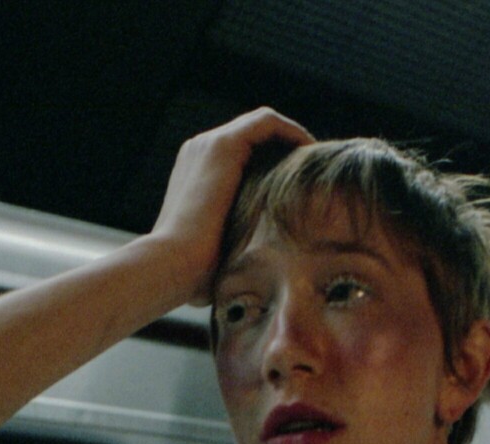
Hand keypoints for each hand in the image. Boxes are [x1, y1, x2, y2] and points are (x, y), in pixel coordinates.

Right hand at [148, 108, 315, 306]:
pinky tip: (311, 153)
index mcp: (197, 173)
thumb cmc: (194, 273)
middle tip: (316, 170)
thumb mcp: (220, 252)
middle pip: (254, 136)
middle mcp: (199, 151)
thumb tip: (263, 275)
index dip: (275, 162)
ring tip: (317, 161)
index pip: (242, 154)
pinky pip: (266, 123)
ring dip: (293, 138)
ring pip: (262, 125)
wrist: (172, 265)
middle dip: (287, 148)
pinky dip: (292, 132)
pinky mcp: (223, 145)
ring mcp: (208, 144)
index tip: (303, 184)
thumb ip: (238, 245)